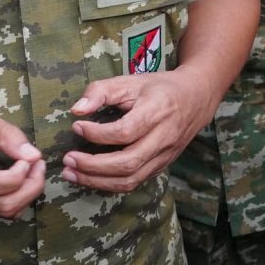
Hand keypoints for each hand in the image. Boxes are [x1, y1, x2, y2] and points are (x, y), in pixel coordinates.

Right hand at [0, 109, 45, 219]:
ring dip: (23, 196)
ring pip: (2, 214)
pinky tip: (10, 183)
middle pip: (3, 207)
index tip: (28, 158)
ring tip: (28, 173)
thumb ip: (9, 136)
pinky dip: (9, 201)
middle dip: (31, 189)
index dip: (20, 175)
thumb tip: (33, 156)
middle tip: (37, 167)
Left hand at [58, 70, 213, 193]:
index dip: (97, 134)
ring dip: (97, 181)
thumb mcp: (130, 81)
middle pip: (127, 163)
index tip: (76, 126)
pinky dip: (109, 184)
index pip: (125, 131)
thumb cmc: (158, 88)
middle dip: (93, 166)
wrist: (195, 98)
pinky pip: (134, 182)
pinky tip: (90, 177)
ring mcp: (164, 156)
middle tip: (68, 159)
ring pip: (130, 179)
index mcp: (157, 111)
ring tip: (72, 173)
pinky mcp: (161, 167)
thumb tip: (76, 110)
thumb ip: (101, 91)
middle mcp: (164, 138)